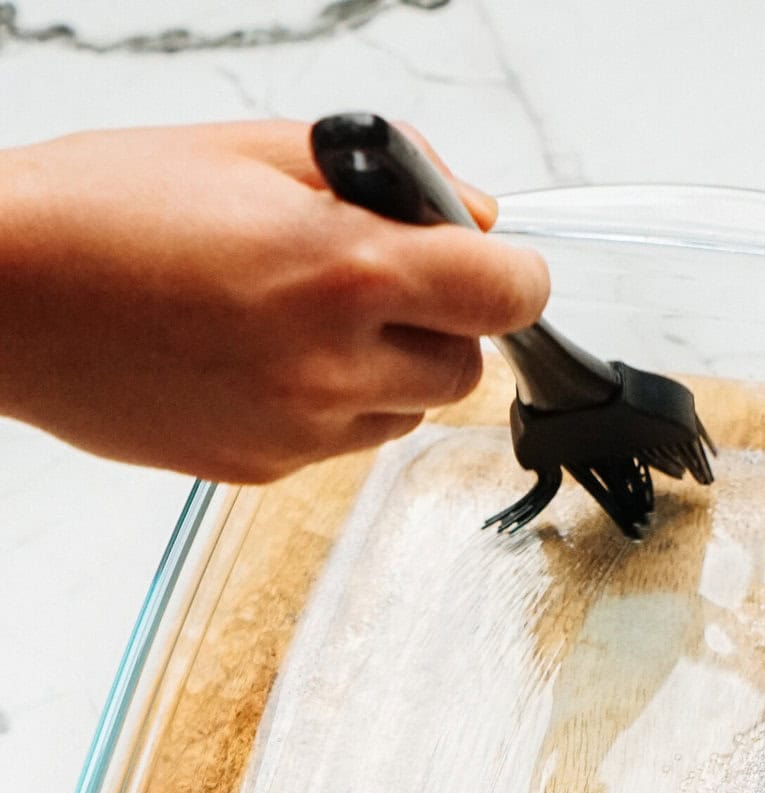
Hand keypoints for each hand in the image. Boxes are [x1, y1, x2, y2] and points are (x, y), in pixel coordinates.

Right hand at [0, 121, 548, 482]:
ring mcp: (298, 431)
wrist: (1, 297)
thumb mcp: (254, 150)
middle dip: (444, 323)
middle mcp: (331, 364)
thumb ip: (386, 178)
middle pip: (466, 368)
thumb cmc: (103, 209)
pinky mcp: (262, 470)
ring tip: (304, 318)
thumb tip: (470, 210)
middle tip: (381, 282)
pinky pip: (342, 444)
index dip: (513, 275)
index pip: (505, 293)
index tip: (498, 266)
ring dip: (389, 369)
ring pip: (408, 414)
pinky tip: (262, 357)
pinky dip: (332, 405)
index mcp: (342, 269)